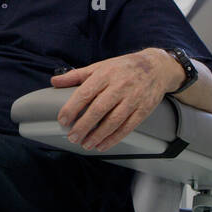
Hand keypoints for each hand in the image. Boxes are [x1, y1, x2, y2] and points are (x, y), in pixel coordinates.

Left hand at [49, 49, 181, 151]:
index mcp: (105, 75)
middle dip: (83, 126)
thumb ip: (76, 75)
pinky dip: (114, 138)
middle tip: (72, 137)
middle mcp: (119, 87)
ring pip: (113, 121)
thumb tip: (54, 81)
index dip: (72, 108)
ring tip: (85, 144)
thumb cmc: (123, 67)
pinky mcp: (143, 110)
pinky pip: (127, 127)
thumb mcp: (99, 66)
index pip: (85, 93)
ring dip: (98, 135)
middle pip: (98, 110)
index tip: (62, 120)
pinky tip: (102, 145)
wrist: (157, 68)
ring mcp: (133, 99)